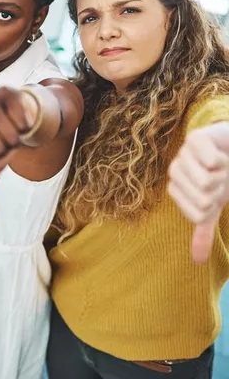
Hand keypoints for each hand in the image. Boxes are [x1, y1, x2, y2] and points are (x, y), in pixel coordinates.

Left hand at [0, 86, 38, 225]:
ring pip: (10, 133)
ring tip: (12, 129)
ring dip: (18, 136)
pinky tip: (20, 117)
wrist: (21, 117)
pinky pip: (21, 118)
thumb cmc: (1, 143)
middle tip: (6, 139)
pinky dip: (25, 123)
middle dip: (8, 147)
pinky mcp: (6, 91)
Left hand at [168, 126, 228, 263]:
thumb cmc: (220, 177)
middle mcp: (175, 171)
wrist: (228, 148)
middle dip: (222, 189)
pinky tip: (219, 152)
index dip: (216, 205)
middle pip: (205, 197)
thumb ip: (203, 232)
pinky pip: (210, 160)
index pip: (199, 214)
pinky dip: (222, 159)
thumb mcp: (212, 207)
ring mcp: (183, 154)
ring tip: (221, 166)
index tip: (216, 193)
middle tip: (221, 177)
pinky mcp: (195, 138)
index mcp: (176, 189)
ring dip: (224, 174)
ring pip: (208, 180)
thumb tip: (198, 261)